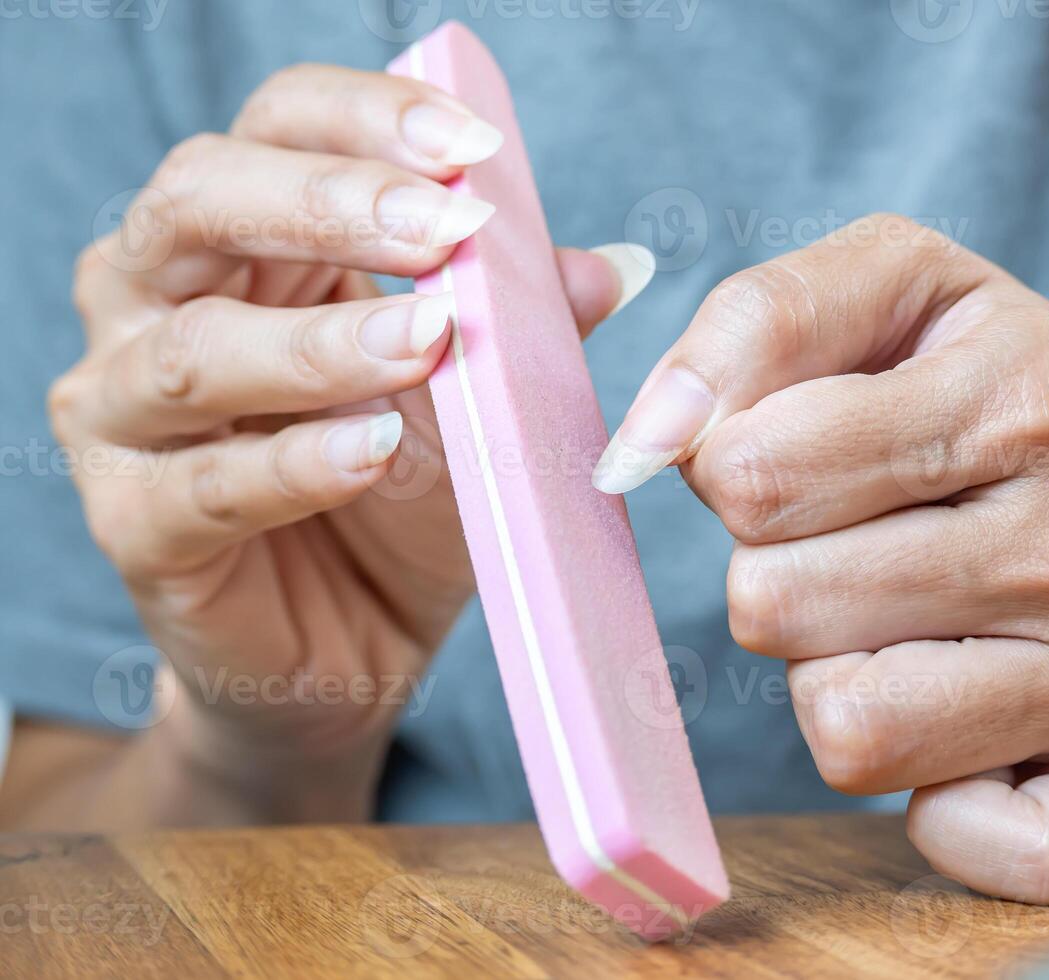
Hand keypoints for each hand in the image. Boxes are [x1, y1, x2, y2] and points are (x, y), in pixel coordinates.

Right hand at [52, 64, 650, 821]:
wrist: (353, 648)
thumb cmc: (406, 504)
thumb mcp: (483, 402)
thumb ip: (528, 327)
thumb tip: (612, 265)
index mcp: (242, 242)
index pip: (276, 129)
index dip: (365, 121)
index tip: (474, 149)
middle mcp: (154, 304)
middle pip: (200, 200)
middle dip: (330, 203)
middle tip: (448, 228)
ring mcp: (122, 413)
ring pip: (191, 350)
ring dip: (319, 341)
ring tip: (428, 341)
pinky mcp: (135, 524)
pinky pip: (207, 486)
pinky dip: (296, 465)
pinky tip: (374, 451)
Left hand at [593, 214, 1048, 903]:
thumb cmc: (1018, 385)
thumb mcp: (910, 285)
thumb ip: (762, 321)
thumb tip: (647, 440)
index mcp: (1016, 396)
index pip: (752, 471)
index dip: (728, 465)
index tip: (783, 456)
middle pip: (774, 604)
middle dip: (778, 568)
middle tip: (857, 537)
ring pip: (844, 729)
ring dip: (837, 676)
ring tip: (902, 622)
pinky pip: (978, 846)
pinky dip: (942, 809)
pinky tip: (965, 730)